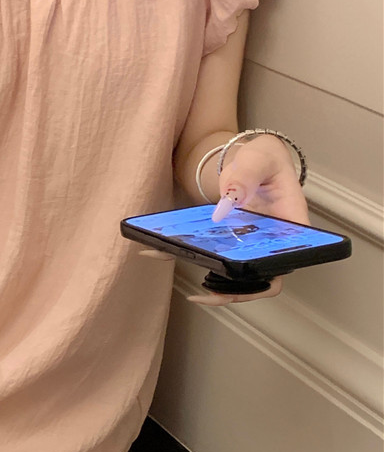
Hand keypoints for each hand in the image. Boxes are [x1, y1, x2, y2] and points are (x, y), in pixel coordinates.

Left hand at [141, 133, 307, 306]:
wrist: (251, 157)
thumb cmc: (264, 158)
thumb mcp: (258, 159)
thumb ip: (246, 176)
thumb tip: (227, 202)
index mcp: (289, 222)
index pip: (287, 260)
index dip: (267, 278)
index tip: (243, 283)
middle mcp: (272, 240)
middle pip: (259, 277)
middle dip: (234, 290)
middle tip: (208, 293)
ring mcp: (250, 243)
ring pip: (235, 273)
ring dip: (213, 283)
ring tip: (191, 290)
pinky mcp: (229, 240)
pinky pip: (212, 255)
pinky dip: (189, 256)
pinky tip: (162, 252)